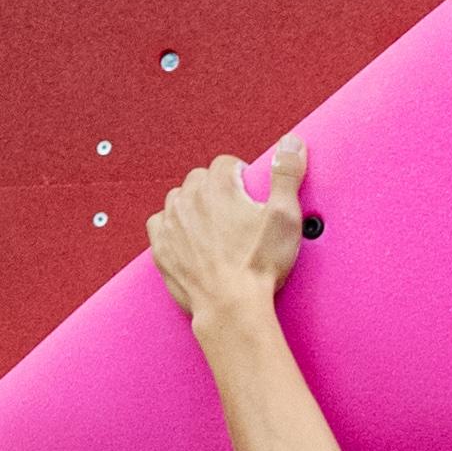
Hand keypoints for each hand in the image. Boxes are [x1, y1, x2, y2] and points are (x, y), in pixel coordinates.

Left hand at [152, 136, 309, 330]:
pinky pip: (160, 223)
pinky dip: (173, 226)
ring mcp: (171, 222)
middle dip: (217, 190)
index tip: (250, 194)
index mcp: (217, 185)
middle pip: (200, 178)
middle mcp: (188, 198)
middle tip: (236, 215)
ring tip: (215, 227)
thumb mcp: (285, 217)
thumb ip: (287, 175)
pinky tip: (190, 238)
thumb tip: (291, 143)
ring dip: (195, 206)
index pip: (227, 163)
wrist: (231, 307)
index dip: (242, 176)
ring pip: (179, 199)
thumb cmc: (257, 265)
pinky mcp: (161, 246)